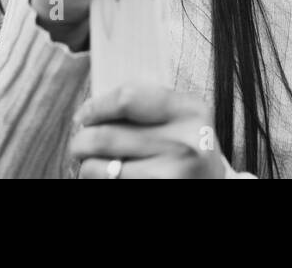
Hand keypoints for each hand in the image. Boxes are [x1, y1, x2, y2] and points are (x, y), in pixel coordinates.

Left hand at [71, 84, 223, 178]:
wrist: (213, 184)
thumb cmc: (189, 149)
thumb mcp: (182, 119)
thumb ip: (148, 107)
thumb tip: (92, 109)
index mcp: (190, 111)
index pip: (127, 98)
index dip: (96, 107)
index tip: (83, 116)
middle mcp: (185, 143)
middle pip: (106, 136)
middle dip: (81, 141)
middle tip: (78, 145)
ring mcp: (173, 174)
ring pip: (99, 168)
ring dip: (87, 167)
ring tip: (92, 165)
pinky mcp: (159, 191)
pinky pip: (109, 185)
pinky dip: (99, 181)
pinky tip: (110, 179)